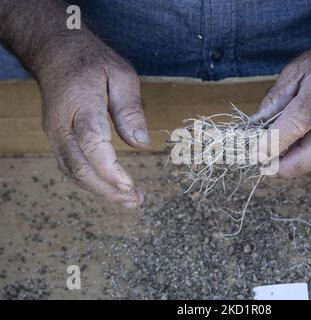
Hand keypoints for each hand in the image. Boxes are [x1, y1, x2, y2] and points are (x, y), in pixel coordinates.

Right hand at [37, 34, 148, 206]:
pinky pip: (70, 166)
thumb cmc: (92, 62)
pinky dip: (90, 182)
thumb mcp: (121, 74)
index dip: (109, 169)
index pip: (91, 143)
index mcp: (80, 104)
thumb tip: (142, 143)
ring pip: (73, 171)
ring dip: (100, 190)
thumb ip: (130, 108)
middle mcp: (61, 124)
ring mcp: (55, 134)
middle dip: (108, 189)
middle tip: (136, 200)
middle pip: (79, 166)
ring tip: (128, 200)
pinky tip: (109, 188)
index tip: (129, 185)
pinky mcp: (56, 139)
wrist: (55, 53)